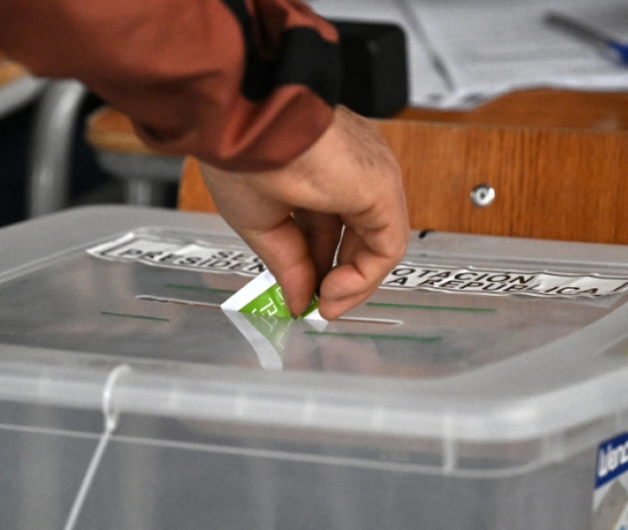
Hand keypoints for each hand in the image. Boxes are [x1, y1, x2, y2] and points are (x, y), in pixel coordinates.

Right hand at [199, 106, 409, 319]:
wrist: (244, 126)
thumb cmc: (240, 153)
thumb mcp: (261, 222)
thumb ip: (288, 263)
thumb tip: (299, 299)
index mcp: (319, 167)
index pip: (328, 226)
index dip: (316, 266)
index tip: (301, 295)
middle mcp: (350, 169)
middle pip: (356, 236)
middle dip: (337, 277)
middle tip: (318, 305)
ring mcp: (370, 177)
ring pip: (377, 243)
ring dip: (352, 283)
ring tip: (325, 304)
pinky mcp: (383, 188)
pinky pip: (387, 246)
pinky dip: (364, 277)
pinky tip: (333, 290)